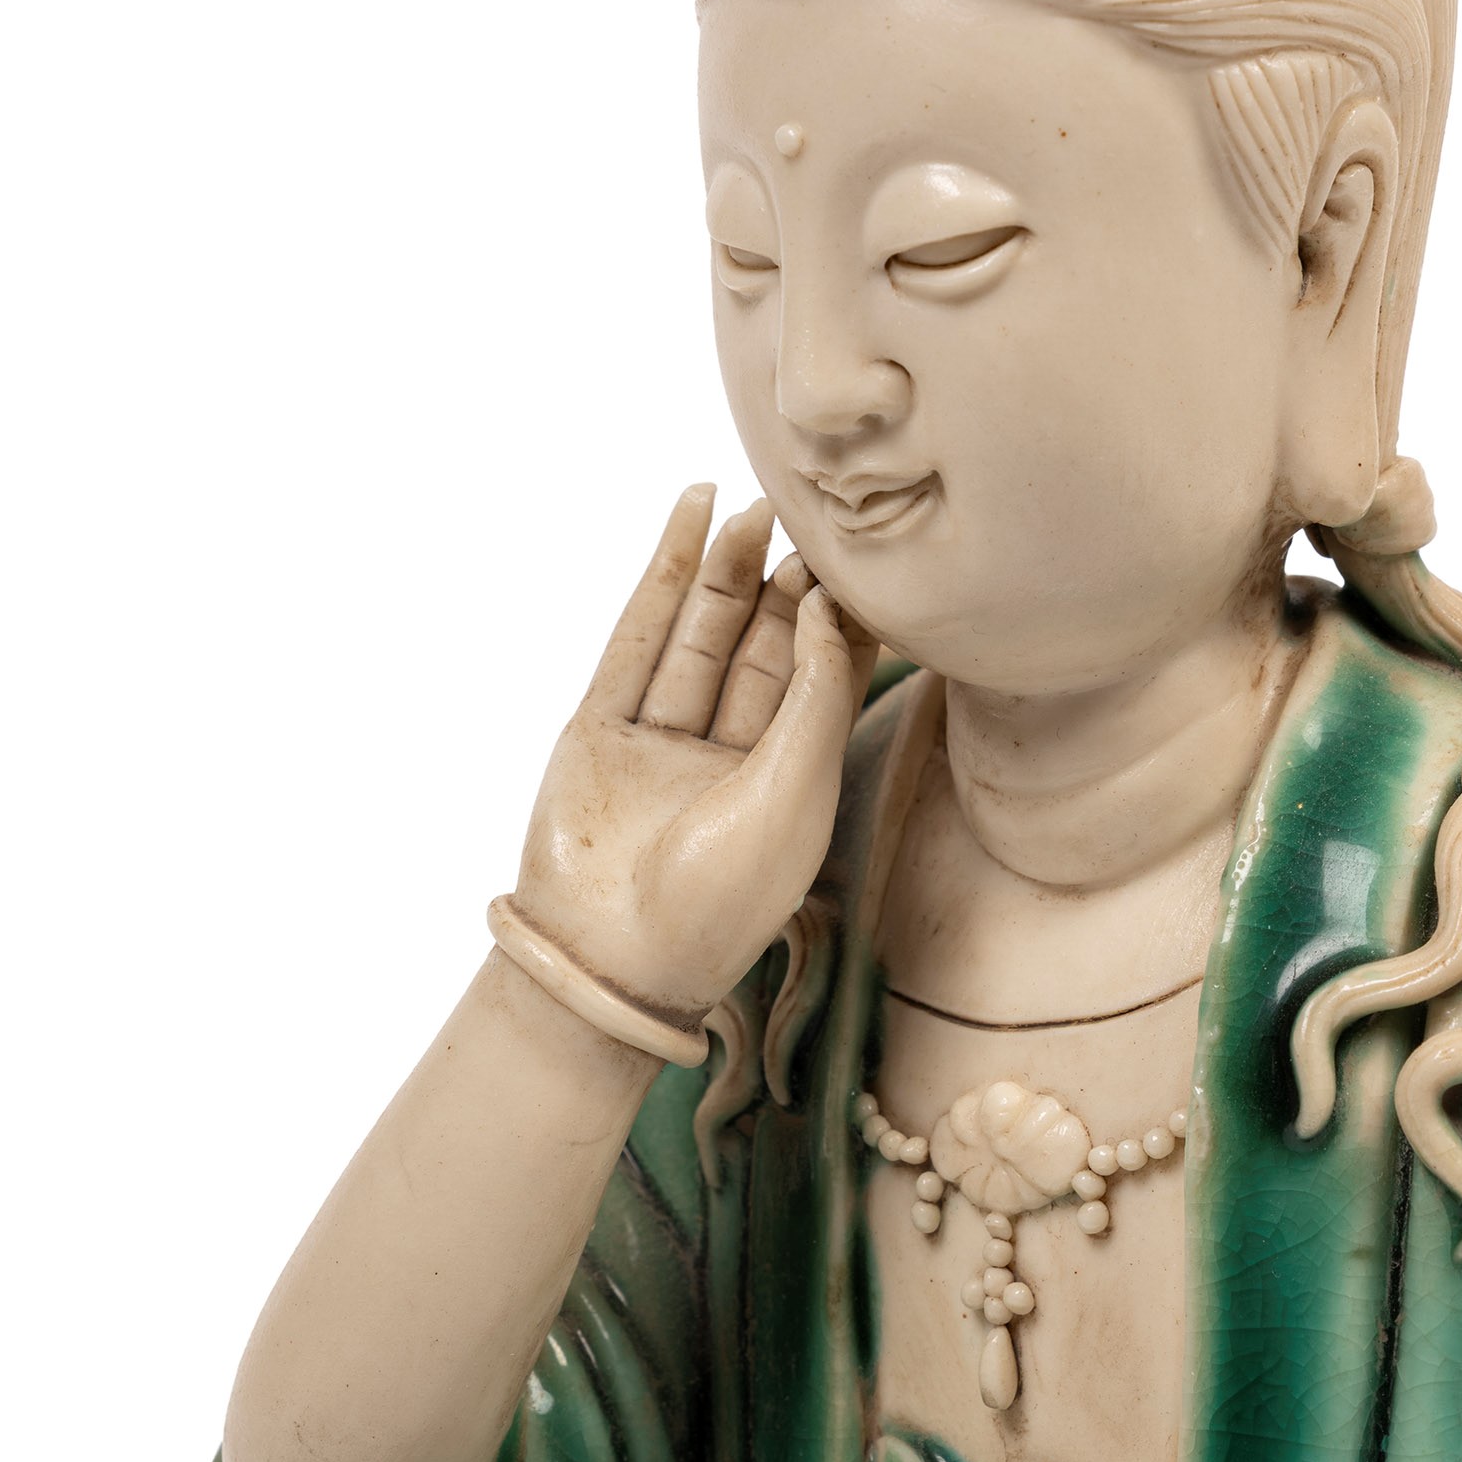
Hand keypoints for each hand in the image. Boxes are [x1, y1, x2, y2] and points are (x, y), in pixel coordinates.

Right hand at [508, 485, 876, 1019]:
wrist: (615, 957)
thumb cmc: (723, 896)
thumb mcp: (796, 793)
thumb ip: (814, 695)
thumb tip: (821, 606)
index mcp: (788, 783)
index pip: (820, 680)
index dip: (838, 618)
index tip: (861, 559)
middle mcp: (727, 758)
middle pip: (760, 650)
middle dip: (782, 584)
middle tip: (807, 520)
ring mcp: (660, 741)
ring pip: (701, 635)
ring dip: (726, 568)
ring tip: (751, 504)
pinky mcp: (600, 727)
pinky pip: (638, 637)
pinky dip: (664, 576)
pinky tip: (690, 520)